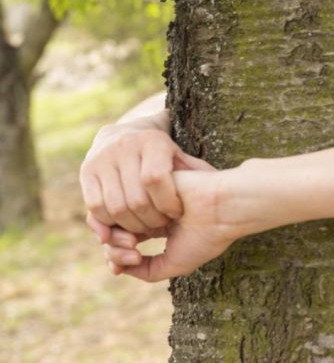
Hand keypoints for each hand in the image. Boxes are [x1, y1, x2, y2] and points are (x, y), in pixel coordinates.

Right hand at [80, 113, 213, 239]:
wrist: (125, 135)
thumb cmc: (162, 153)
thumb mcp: (181, 157)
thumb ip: (196, 171)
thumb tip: (216, 186)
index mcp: (152, 141)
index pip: (156, 179)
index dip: (167, 202)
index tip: (177, 213)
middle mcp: (123, 147)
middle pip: (134, 199)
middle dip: (151, 220)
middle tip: (162, 226)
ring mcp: (101, 159)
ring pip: (113, 207)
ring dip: (130, 226)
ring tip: (145, 228)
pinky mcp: (86, 172)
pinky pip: (95, 206)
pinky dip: (109, 222)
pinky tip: (125, 225)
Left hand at [100, 170, 238, 281]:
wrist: (223, 209)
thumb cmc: (206, 237)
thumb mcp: (173, 264)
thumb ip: (146, 270)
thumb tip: (118, 268)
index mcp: (158, 226)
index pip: (122, 241)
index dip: (115, 256)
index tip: (118, 268)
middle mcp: (151, 210)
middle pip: (114, 229)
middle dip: (113, 249)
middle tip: (131, 256)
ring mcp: (149, 196)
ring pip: (115, 216)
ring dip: (117, 236)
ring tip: (134, 245)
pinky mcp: (148, 180)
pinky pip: (122, 198)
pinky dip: (127, 218)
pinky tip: (140, 228)